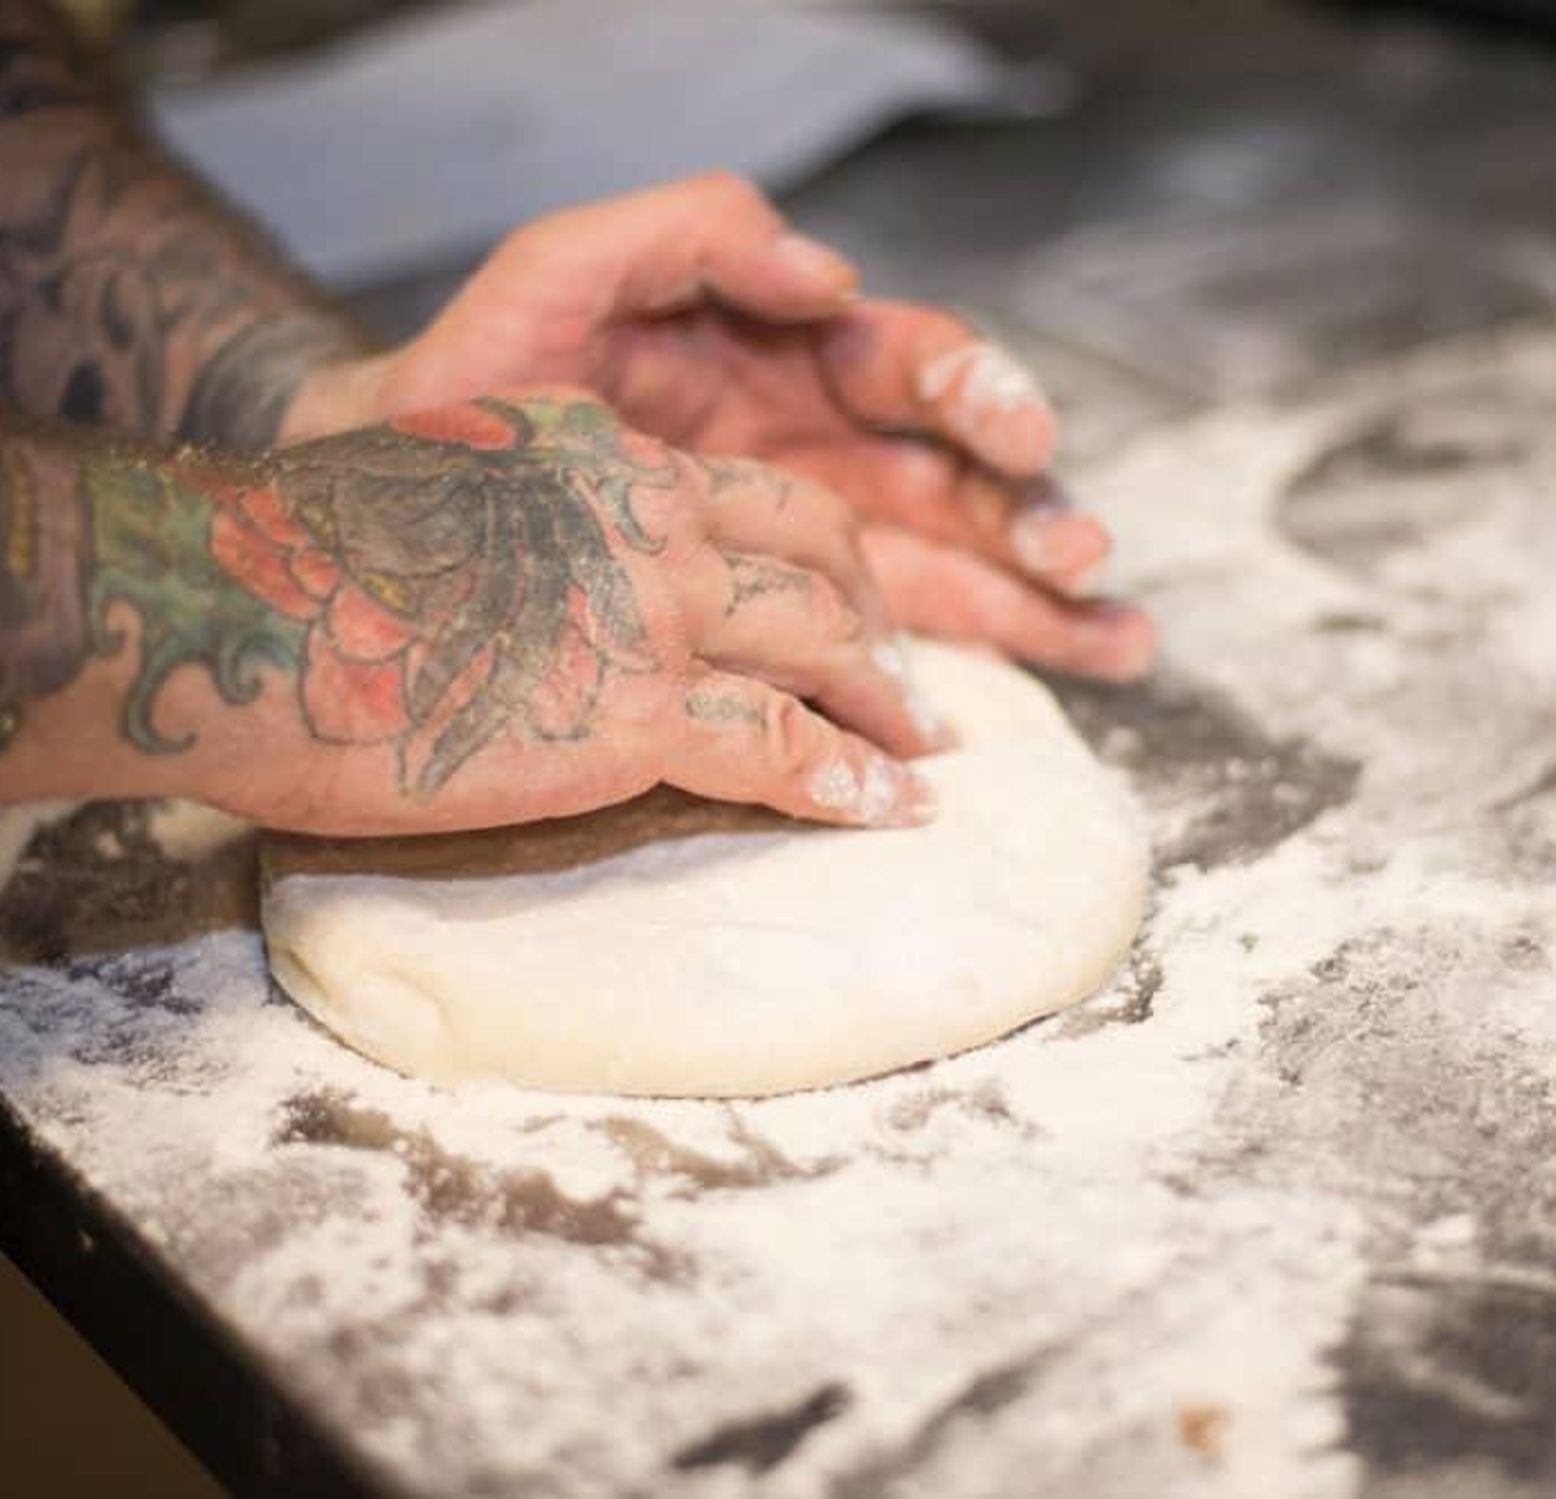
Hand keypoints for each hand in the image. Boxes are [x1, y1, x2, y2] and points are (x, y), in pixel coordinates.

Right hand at [170, 394, 944, 834]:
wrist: (229, 610)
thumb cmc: (296, 576)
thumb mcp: (441, 499)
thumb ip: (530, 530)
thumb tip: (559, 598)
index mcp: (597, 450)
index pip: (747, 492)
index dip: (816, 550)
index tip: (841, 600)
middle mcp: (646, 508)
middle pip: (819, 548)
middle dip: (879, 617)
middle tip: (907, 675)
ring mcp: (650, 607)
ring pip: (824, 637)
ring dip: (889, 699)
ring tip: (924, 747)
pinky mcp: (637, 710)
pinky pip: (785, 745)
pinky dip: (849, 780)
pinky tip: (885, 808)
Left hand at [284, 175, 1154, 680]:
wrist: (384, 506)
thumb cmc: (467, 386)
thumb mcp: (560, 277)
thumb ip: (687, 237)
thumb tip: (829, 272)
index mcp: (779, 354)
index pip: (902, 360)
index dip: (968, 385)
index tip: (1006, 428)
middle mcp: (818, 438)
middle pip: (958, 467)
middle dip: (1028, 505)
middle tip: (1075, 553)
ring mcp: (819, 528)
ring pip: (965, 551)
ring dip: (1046, 589)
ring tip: (1115, 635)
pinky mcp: (805, 610)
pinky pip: (921, 620)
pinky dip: (1011, 642)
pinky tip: (1086, 657)